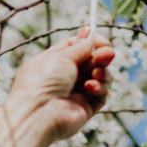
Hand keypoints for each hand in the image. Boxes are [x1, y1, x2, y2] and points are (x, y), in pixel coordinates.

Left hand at [0, 27, 114, 146]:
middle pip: (91, 61)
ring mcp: (75, 93)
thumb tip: (89, 32)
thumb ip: (80, 46)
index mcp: (53, 62)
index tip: (102, 40)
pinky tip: (90, 87)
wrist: (38, 114)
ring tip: (96, 73)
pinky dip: (99, 88)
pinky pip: (101, 94)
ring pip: (99, 77)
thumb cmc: (42, 82)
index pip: (76, 48)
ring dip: (101, 72)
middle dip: (101, 56)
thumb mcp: (61, 57)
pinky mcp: (85, 107)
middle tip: (108, 54)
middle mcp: (65, 77)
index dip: (90, 43)